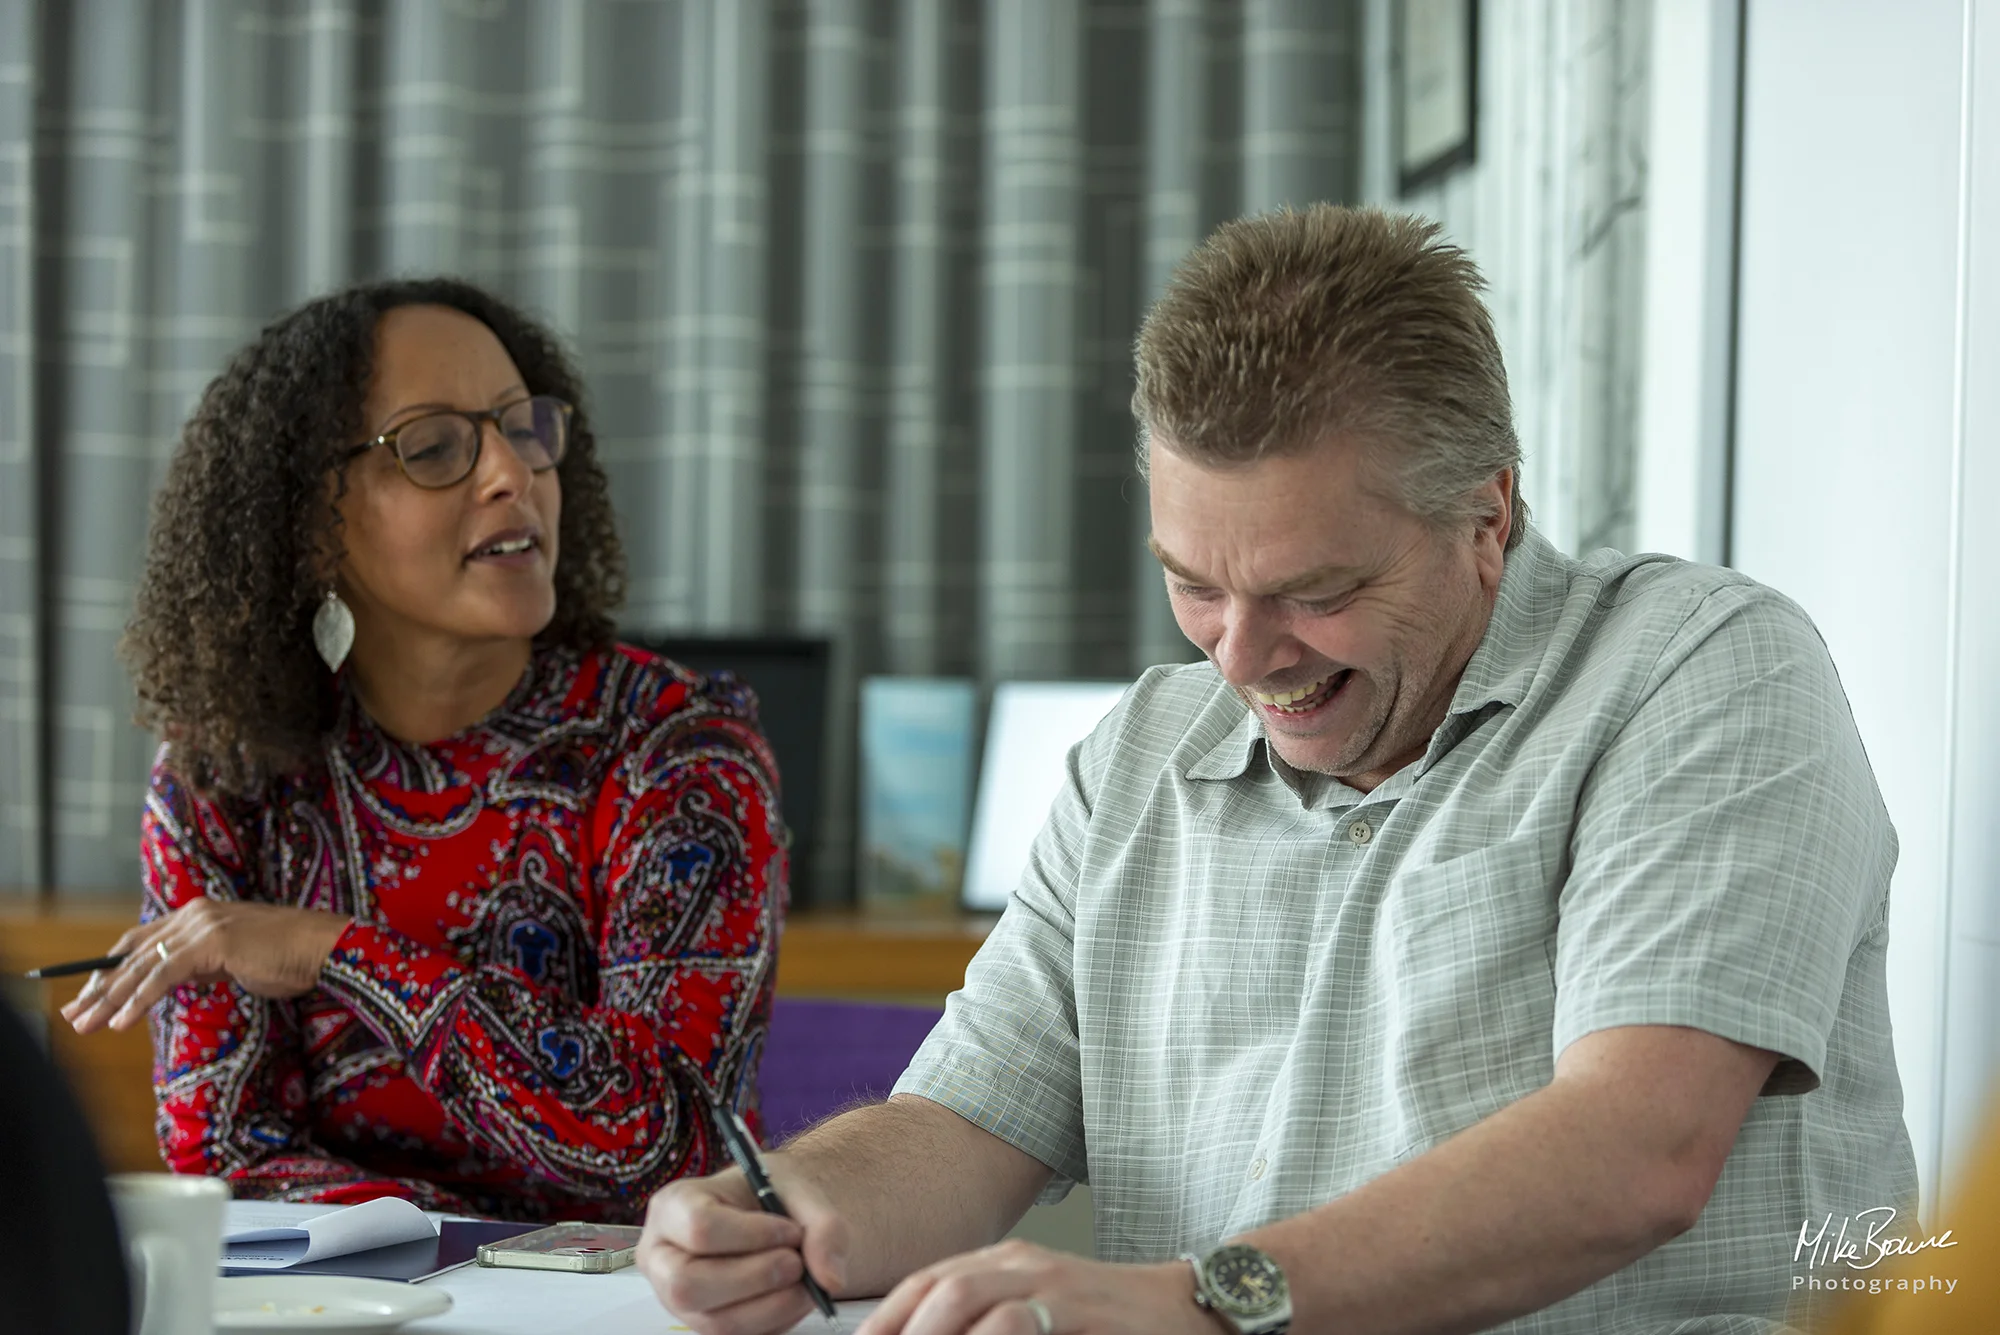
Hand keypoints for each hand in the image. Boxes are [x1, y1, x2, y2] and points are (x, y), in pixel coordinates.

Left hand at [61, 899, 352, 1033]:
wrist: (326, 948)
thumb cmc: (289, 957)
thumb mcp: (234, 961)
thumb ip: (201, 965)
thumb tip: (170, 983)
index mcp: (199, 914)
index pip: (142, 941)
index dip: (112, 968)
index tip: (92, 995)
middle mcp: (194, 913)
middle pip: (132, 952)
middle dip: (100, 986)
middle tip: (73, 1013)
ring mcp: (202, 925)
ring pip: (141, 966)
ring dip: (110, 998)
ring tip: (86, 1023)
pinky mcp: (210, 942)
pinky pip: (162, 976)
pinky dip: (138, 1000)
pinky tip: (121, 1022)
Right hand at [639, 1164, 850, 1334]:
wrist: (772, 1218)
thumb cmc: (771, 1197)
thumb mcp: (798, 1190)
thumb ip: (822, 1226)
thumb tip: (831, 1279)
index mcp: (674, 1207)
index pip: (700, 1226)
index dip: (752, 1235)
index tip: (791, 1231)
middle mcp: (663, 1257)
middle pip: (689, 1284)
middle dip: (755, 1278)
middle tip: (797, 1263)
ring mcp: (677, 1300)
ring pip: (714, 1322)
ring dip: (772, 1306)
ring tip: (804, 1281)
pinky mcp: (703, 1325)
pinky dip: (775, 1321)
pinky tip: (793, 1297)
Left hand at [857, 1241, 1220, 1334]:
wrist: (1189, 1310)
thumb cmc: (1108, 1323)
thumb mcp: (1038, 1317)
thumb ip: (990, 1324)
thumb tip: (926, 1332)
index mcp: (1004, 1264)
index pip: (925, 1284)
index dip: (884, 1321)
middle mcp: (1023, 1265)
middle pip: (937, 1290)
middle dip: (899, 1332)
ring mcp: (1054, 1285)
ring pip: (966, 1300)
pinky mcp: (1082, 1311)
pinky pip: (1017, 1324)